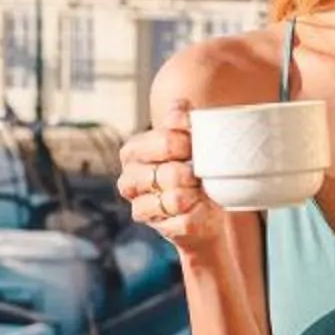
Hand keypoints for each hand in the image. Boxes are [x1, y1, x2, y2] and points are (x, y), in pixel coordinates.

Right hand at [116, 98, 233, 258]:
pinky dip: (197, 215)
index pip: (164, 141)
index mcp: (133, 151)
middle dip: (192, 174)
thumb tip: (180, 105)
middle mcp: (129, 179)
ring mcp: (140, 206)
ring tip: (200, 191)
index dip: (188, 144)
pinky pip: (183, 221)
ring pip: (175, 199)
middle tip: (200, 173)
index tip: (197, 147)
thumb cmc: (194, 169)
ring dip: (196, 195)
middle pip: (169, 172)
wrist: (205, 210)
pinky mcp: (156, 228)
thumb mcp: (190, 140)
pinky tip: (198, 209)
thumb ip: (182, 119)